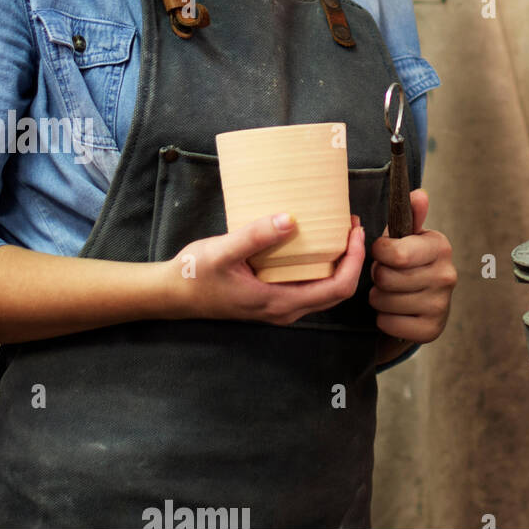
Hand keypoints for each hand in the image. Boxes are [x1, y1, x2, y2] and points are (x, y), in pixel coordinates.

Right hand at [166, 213, 365, 324]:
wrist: (172, 294)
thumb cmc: (195, 274)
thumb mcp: (223, 251)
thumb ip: (255, 237)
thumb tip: (289, 220)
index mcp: (279, 302)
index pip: (337, 288)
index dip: (354, 261)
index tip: (355, 231)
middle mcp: (285, 309)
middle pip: (337, 290)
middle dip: (352, 258)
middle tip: (351, 224)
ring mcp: (280, 305)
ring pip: (325, 288)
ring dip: (338, 260)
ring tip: (339, 228)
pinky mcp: (273, 297)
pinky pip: (309, 284)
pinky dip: (322, 264)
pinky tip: (315, 240)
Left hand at [367, 189, 455, 344]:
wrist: (420, 303)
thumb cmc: (408, 263)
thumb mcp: (407, 237)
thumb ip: (411, 215)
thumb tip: (419, 194)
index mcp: (440, 247)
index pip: (395, 254)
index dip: (379, 253)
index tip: (382, 252)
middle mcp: (447, 275)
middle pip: (386, 278)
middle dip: (378, 277)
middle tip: (386, 275)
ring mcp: (441, 305)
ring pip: (384, 302)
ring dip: (379, 298)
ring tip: (390, 292)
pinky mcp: (431, 330)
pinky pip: (388, 323)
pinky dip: (384, 319)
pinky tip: (395, 311)